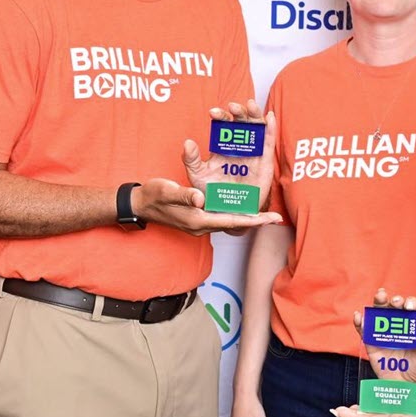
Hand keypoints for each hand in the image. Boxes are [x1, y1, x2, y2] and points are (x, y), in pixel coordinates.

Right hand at [132, 178, 282, 235]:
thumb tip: (200, 199)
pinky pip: (221, 218)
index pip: (232, 221)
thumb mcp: (167, 191)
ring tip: (264, 213)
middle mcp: (201, 225)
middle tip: (275, 217)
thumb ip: (184, 195)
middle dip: (255, 221)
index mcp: (197, 219)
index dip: (254, 220)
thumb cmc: (153, 196)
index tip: (271, 219)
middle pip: (235, 224)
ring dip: (246, 218)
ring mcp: (199, 224)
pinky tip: (241, 206)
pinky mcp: (197, 219)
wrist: (140, 204)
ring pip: (229, 221)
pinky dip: (234, 214)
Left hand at [182, 101, 278, 217]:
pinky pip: (269, 143)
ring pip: (256, 128)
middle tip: (232, 106)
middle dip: (238, 111)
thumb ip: (191, 160)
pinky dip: (271, 129)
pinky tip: (269, 116)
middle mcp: (238, 145)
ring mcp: (252, 151)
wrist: (228, 211)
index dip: (220, 116)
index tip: (213, 112)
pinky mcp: (265, 161)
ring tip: (250, 105)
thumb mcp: (198, 175)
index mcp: (223, 145)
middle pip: (241, 121)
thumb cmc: (213, 192)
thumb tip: (187, 142)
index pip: (223, 124)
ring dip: (254, 114)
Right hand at [354, 287, 415, 383]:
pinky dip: (360, 321)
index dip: (411, 303)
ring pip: (378, 311)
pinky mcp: (370, 341)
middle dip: (394, 299)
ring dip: (378, 302)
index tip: (410, 307)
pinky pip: (363, 329)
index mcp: (412, 325)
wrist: (403, 385)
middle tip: (395, 302)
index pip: (412, 308)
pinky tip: (360, 316)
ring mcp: (383, 331)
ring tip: (379, 296)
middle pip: (394, 305)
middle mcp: (397, 324)